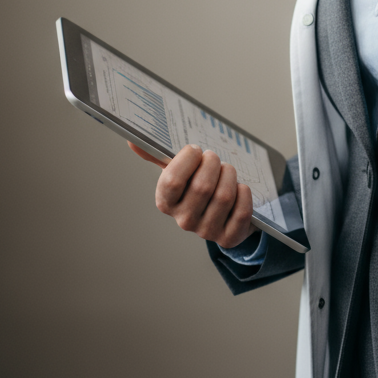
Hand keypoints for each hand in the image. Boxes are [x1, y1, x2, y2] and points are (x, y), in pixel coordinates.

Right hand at [128, 141, 255, 248]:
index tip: (196, 150)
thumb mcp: (179, 170)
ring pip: (224, 196)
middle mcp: (183, 221)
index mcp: (166, 202)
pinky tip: (240, 189)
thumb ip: (158, 156)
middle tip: (214, 159)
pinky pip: (242, 212)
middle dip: (213, 163)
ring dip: (230, 175)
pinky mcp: (229, 237)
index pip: (172, 181)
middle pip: (202, 186)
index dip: (187, 159)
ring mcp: (206, 232)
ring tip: (227, 171)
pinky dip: (244, 193)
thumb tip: (132, 140)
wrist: (222, 211)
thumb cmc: (197, 184)